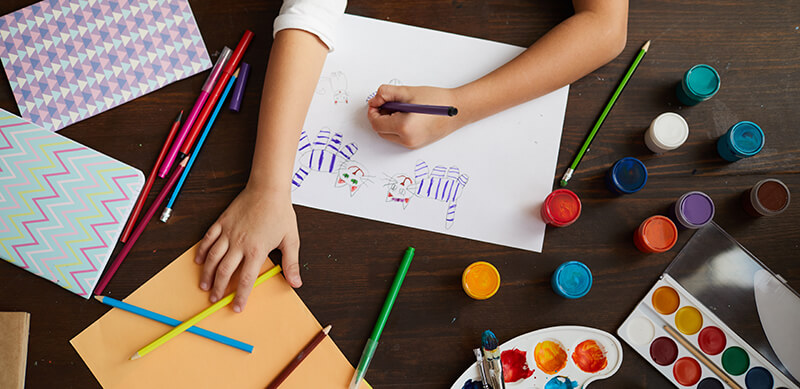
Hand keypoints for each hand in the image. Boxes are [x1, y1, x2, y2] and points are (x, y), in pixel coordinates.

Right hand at [194, 185, 300, 311]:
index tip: (237, 307)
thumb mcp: (291, 240)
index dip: (240, 296)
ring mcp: (228, 233)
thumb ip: (291, 263)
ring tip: (204, 286)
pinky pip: (207, 239)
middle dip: (218, 288)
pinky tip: (198, 261)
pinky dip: (201, 251)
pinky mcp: (221, 222)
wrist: (268, 189)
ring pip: (212, 257)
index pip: (245, 280)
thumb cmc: (281, 213)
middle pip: (224, 272)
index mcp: (256, 251)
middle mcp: (239, 244)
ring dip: (206, 274)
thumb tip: (296, 283)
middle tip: (214, 299)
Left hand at [367, 85, 466, 148]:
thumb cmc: (437, 101)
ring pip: (388, 135)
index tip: (376, 102)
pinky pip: (398, 137)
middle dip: (379, 116)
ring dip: (388, 122)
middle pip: (381, 131)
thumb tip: (374, 99)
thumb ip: (386, 93)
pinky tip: (406, 115)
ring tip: (400, 108)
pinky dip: (397, 127)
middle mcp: (407, 140)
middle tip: (387, 103)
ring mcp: (412, 144)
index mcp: (404, 127)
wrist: (458, 110)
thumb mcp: (408, 92)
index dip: (372, 111)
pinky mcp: (416, 145)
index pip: (376, 123)